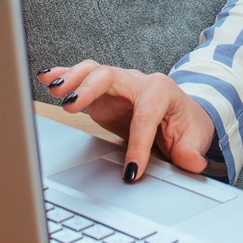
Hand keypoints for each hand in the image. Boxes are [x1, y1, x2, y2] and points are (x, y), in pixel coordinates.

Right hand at [36, 62, 217, 179]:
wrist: (181, 114)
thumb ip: (192, 150)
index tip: (131, 170)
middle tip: (72, 108)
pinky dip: (63, 75)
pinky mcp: (102, 92)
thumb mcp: (195, 138)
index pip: (146, 116)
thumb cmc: (186, 124)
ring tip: (55, 91)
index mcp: (162, 92)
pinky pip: (81, 77)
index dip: (137, 144)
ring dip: (72, 79)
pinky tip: (47, 78)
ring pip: (92, 71)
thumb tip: (193, 162)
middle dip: (91, 89)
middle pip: (111, 76)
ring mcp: (117, 84)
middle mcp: (137, 81)